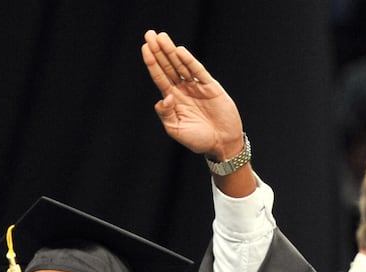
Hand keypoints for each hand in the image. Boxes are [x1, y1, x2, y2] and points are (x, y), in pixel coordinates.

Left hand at [140, 31, 252, 194]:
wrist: (221, 144)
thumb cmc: (198, 140)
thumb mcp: (176, 129)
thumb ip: (166, 114)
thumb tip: (164, 97)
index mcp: (173, 100)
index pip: (159, 77)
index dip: (152, 62)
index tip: (144, 47)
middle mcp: (183, 90)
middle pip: (168, 66)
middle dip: (159, 51)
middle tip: (149, 34)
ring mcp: (197, 87)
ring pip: (181, 65)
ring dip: (170, 51)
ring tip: (161, 37)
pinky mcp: (210, 87)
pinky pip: (198, 71)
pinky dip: (189, 61)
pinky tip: (179, 51)